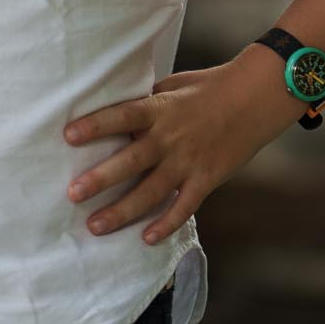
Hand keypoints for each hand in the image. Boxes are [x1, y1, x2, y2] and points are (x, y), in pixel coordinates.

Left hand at [61, 54, 298, 243]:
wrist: (257, 98)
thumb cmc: (209, 87)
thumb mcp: (173, 85)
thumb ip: (146, 100)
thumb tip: (114, 111)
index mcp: (160, 108)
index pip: (123, 115)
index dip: (96, 125)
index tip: (67, 136)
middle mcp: (171, 137)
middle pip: (131, 160)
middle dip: (101, 179)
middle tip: (73, 194)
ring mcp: (189, 161)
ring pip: (151, 191)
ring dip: (122, 211)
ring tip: (94, 225)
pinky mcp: (207, 179)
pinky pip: (184, 206)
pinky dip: (166, 224)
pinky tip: (146, 238)